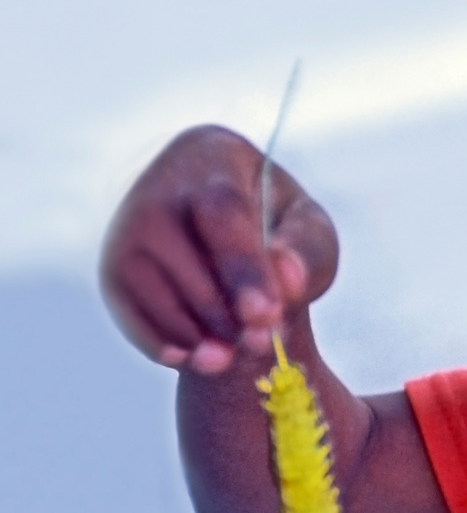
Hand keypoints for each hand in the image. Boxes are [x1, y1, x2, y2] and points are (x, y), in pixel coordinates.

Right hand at [100, 124, 338, 374]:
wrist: (225, 241)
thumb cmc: (275, 228)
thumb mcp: (307, 228)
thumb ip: (307, 250)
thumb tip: (287, 279)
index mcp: (210, 155)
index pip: (223, 211)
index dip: (244, 267)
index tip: (267, 314)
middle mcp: (157, 186)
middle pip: (186, 256)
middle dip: (226, 311)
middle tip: (262, 344)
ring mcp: (125, 230)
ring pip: (156, 290)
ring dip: (197, 333)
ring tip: (235, 356)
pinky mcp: (112, 272)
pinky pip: (131, 314)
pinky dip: (164, 342)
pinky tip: (195, 358)